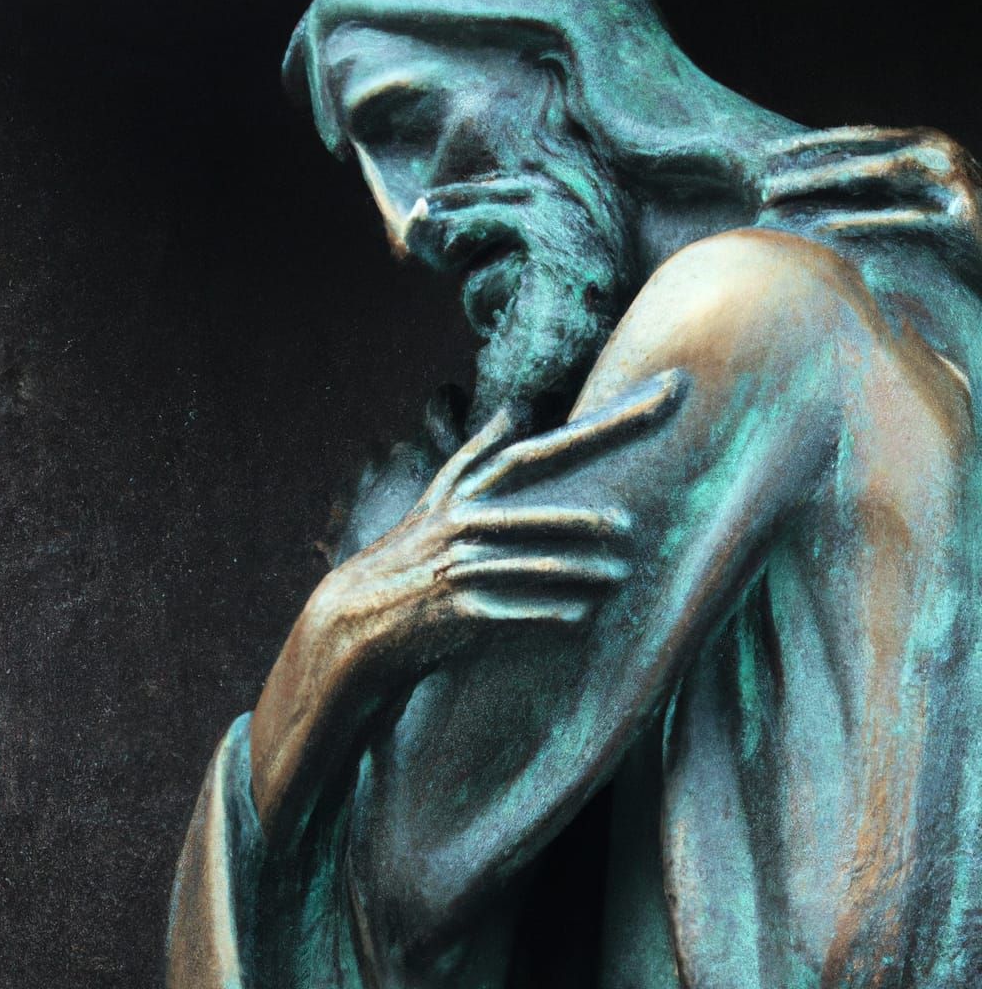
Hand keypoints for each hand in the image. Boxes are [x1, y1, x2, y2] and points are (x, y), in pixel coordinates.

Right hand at [250, 370, 685, 830]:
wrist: (356, 620)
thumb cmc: (412, 555)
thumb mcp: (440, 498)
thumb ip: (479, 454)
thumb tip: (516, 408)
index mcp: (467, 488)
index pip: (538, 446)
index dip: (601, 423)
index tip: (660, 396)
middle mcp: (462, 516)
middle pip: (533, 485)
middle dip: (588, 483)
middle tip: (636, 506)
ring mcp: (455, 561)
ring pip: (527, 556)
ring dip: (576, 566)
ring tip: (620, 573)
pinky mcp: (451, 607)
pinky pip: (509, 609)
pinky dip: (546, 613)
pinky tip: (581, 617)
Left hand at [756, 126, 981, 273]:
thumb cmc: (949, 243)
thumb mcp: (908, 207)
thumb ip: (872, 192)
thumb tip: (813, 193)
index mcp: (924, 146)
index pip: (858, 137)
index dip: (810, 143)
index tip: (765, 154)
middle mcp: (938, 155)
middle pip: (862, 152)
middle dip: (808, 166)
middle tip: (761, 181)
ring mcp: (952, 183)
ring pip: (878, 174)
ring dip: (825, 184)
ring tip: (782, 198)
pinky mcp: (960, 220)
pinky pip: (905, 217)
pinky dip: (865, 220)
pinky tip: (827, 228)